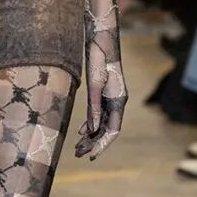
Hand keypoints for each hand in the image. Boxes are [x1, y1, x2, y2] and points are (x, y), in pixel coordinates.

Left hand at [74, 28, 127, 160]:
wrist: (101, 40)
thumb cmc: (98, 59)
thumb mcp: (94, 85)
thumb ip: (93, 108)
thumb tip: (91, 130)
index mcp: (118, 101)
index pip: (113, 130)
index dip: (102, 145)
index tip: (91, 155)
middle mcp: (117, 102)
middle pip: (107, 129)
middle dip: (94, 143)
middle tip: (78, 154)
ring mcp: (111, 98)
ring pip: (102, 123)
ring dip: (91, 136)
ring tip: (78, 147)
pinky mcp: (103, 93)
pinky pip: (98, 114)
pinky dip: (90, 124)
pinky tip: (82, 132)